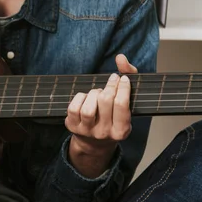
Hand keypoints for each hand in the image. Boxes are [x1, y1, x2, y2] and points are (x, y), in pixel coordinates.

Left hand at [64, 54, 137, 176]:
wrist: (94, 143)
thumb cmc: (113, 118)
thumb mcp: (126, 104)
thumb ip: (129, 77)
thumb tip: (120, 58)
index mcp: (122, 130)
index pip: (122, 104)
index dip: (121, 87)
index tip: (122, 78)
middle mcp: (105, 133)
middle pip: (105, 101)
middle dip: (109, 86)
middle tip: (111, 81)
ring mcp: (87, 131)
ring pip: (88, 107)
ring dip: (94, 93)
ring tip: (98, 92)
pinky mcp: (72, 126)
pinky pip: (74, 108)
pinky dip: (80, 98)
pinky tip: (86, 98)